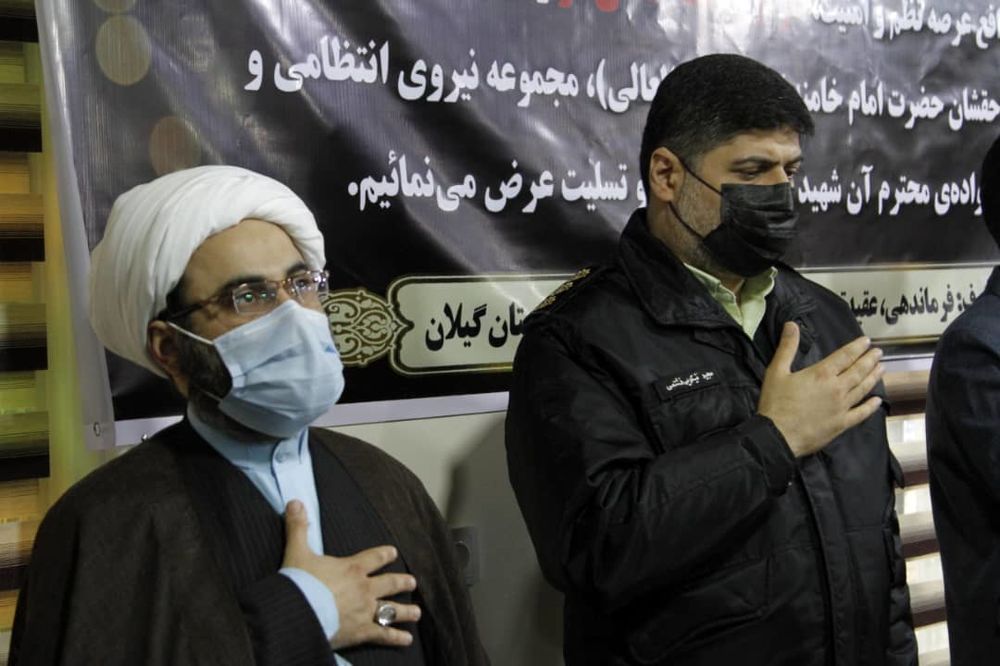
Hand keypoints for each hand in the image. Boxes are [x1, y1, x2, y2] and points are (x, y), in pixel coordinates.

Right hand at [282, 500, 421, 649]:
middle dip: (402, 582)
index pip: (374, 557)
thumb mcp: (297, 552)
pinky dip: (396, 637)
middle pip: (389, 583)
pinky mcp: (362, 632)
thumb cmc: (299, 583)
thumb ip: (298, 527)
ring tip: (417, 613)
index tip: (394, 552)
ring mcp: (366, 611)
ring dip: (406, 611)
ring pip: (392, 610)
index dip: (385, 554)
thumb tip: (294, 501)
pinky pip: (383, 635)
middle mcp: (364, 589)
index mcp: (352, 568)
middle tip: (412, 582)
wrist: (297, 613)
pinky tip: (406, 639)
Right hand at [758, 322, 883, 457]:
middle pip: (858, 371)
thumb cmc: (775, 403)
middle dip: (869, 360)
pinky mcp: (842, 424)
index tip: (866, 341)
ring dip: (873, 378)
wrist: (778, 436)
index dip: (856, 347)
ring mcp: (842, 407)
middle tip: (879, 352)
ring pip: (862, 389)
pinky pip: (860, 413)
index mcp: (821, 374)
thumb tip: (792, 324)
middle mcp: (836, 388)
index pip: (844, 356)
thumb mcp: (776, 371)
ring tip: (882, 368)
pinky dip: (870, 406)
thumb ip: (787, 347)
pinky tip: (877, 401)